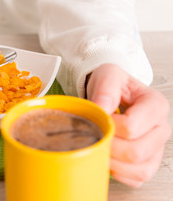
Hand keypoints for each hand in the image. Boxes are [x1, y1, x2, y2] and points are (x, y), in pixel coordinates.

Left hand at [86, 63, 170, 186]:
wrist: (112, 92)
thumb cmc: (112, 85)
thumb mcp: (108, 76)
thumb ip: (105, 90)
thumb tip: (101, 110)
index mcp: (155, 105)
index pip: (131, 126)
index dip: (109, 126)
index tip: (98, 118)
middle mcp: (161, 128)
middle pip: (136, 152)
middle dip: (109, 146)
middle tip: (95, 135)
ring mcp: (157, 148)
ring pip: (140, 170)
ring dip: (113, 164)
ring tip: (100, 147)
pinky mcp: (148, 162)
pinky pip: (137, 179)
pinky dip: (119, 174)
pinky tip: (108, 158)